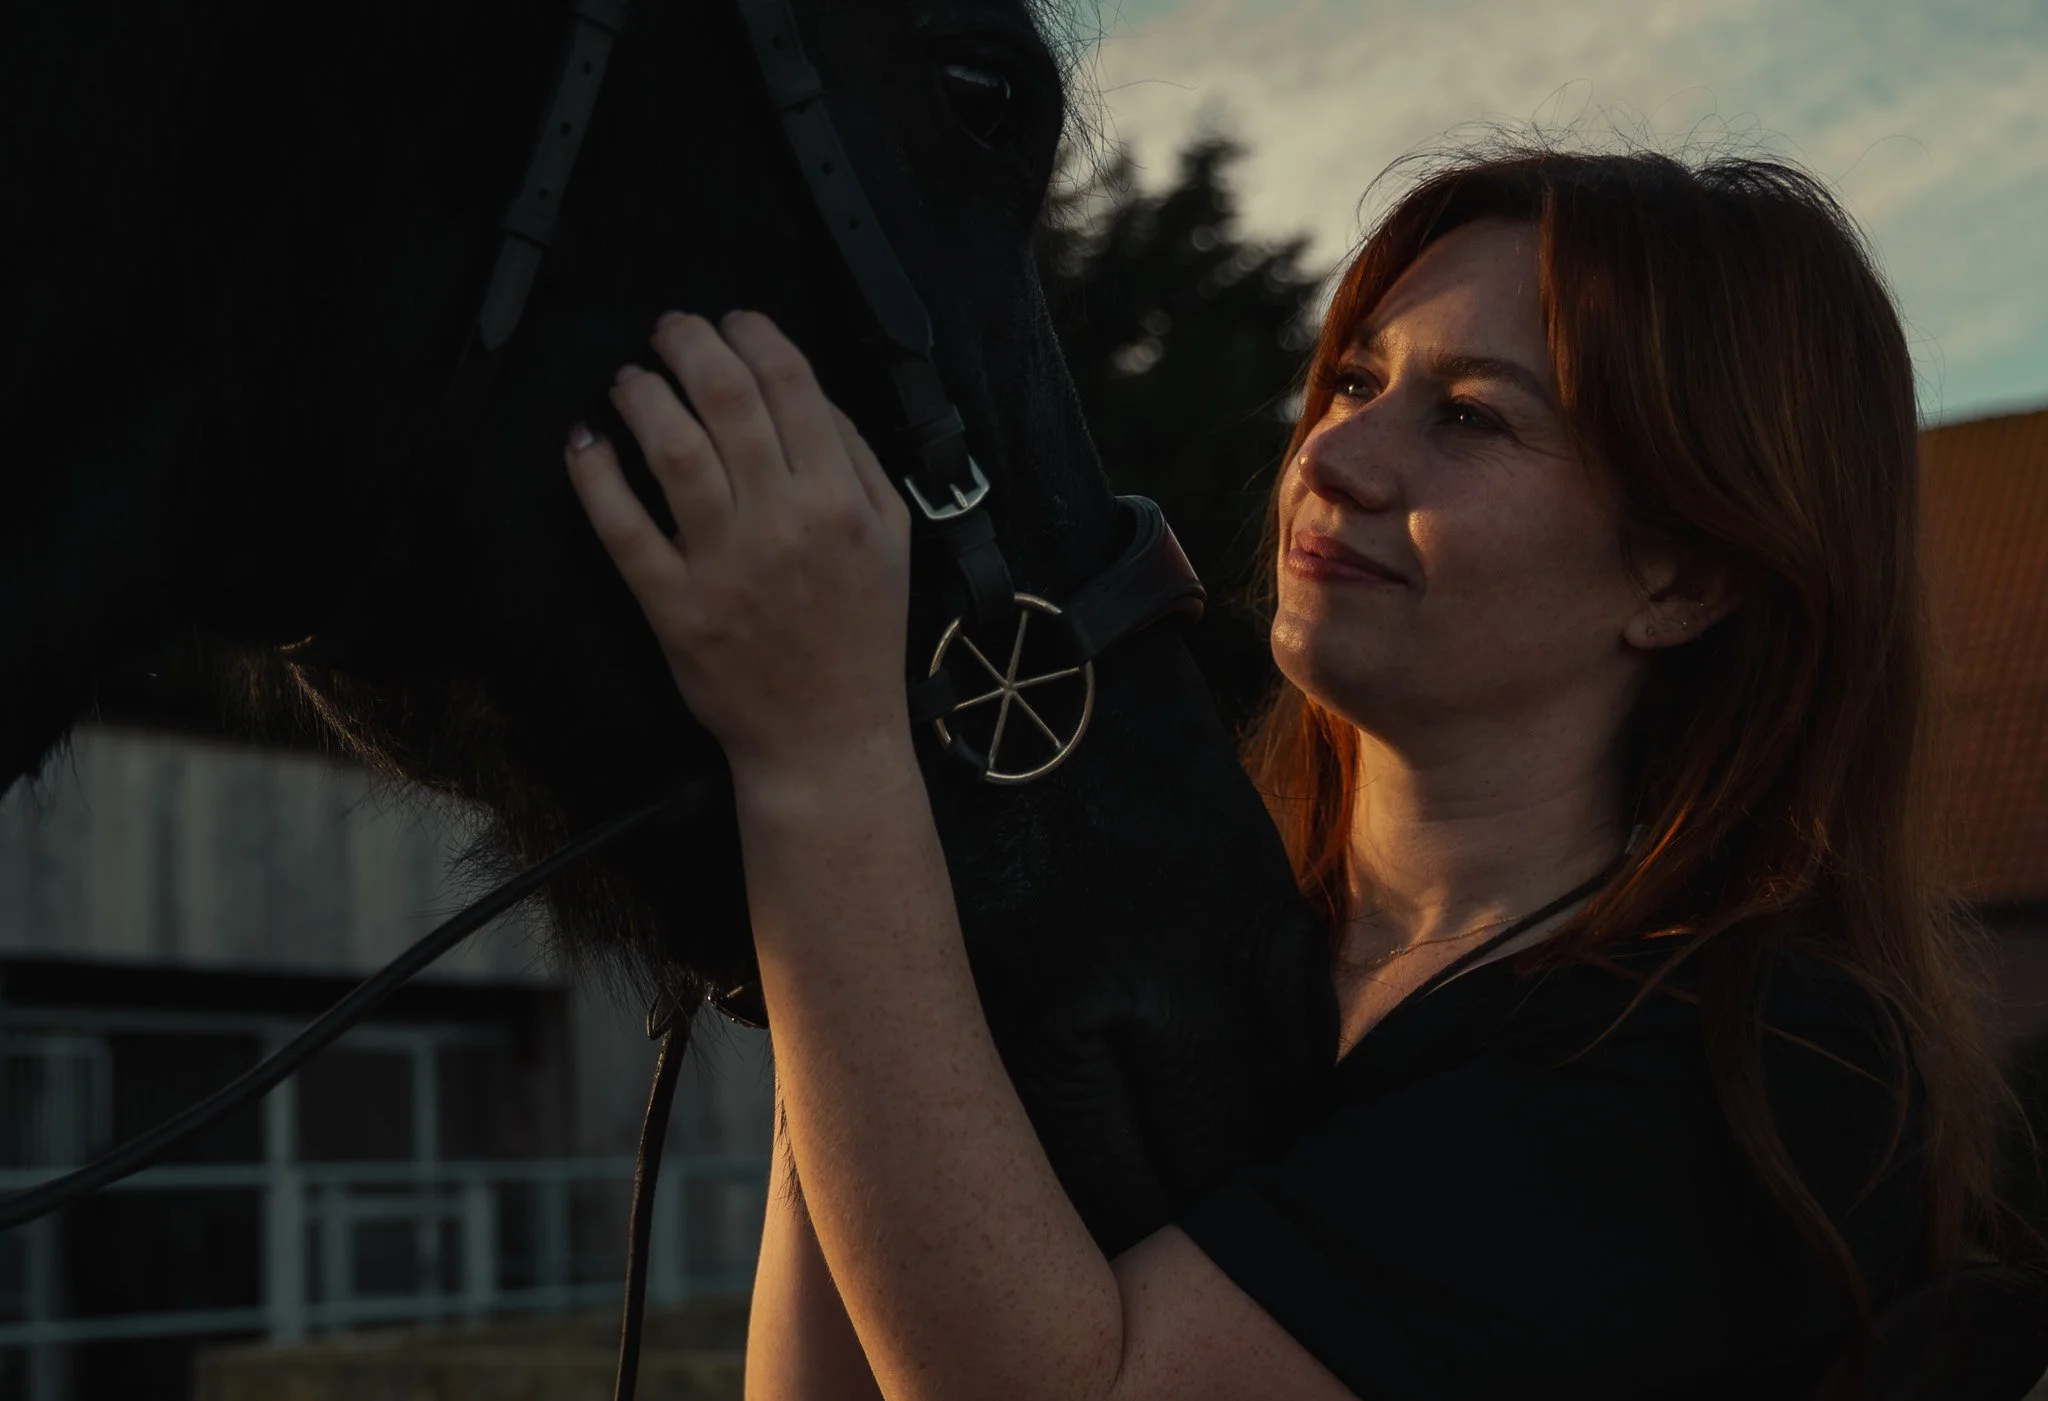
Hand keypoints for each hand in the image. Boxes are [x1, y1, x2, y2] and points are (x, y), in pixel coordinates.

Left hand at [564, 310, 913, 787]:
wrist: (829, 736)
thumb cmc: (862, 637)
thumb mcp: (894, 539)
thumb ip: (860, 460)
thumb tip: (809, 392)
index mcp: (840, 500)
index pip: (791, 384)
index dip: (753, 334)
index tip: (731, 321)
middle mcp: (783, 523)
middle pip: (725, 399)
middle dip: (689, 344)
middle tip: (670, 331)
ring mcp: (724, 564)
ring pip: (672, 450)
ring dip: (643, 397)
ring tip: (631, 380)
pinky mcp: (675, 606)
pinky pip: (623, 528)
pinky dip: (596, 477)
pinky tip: (586, 443)